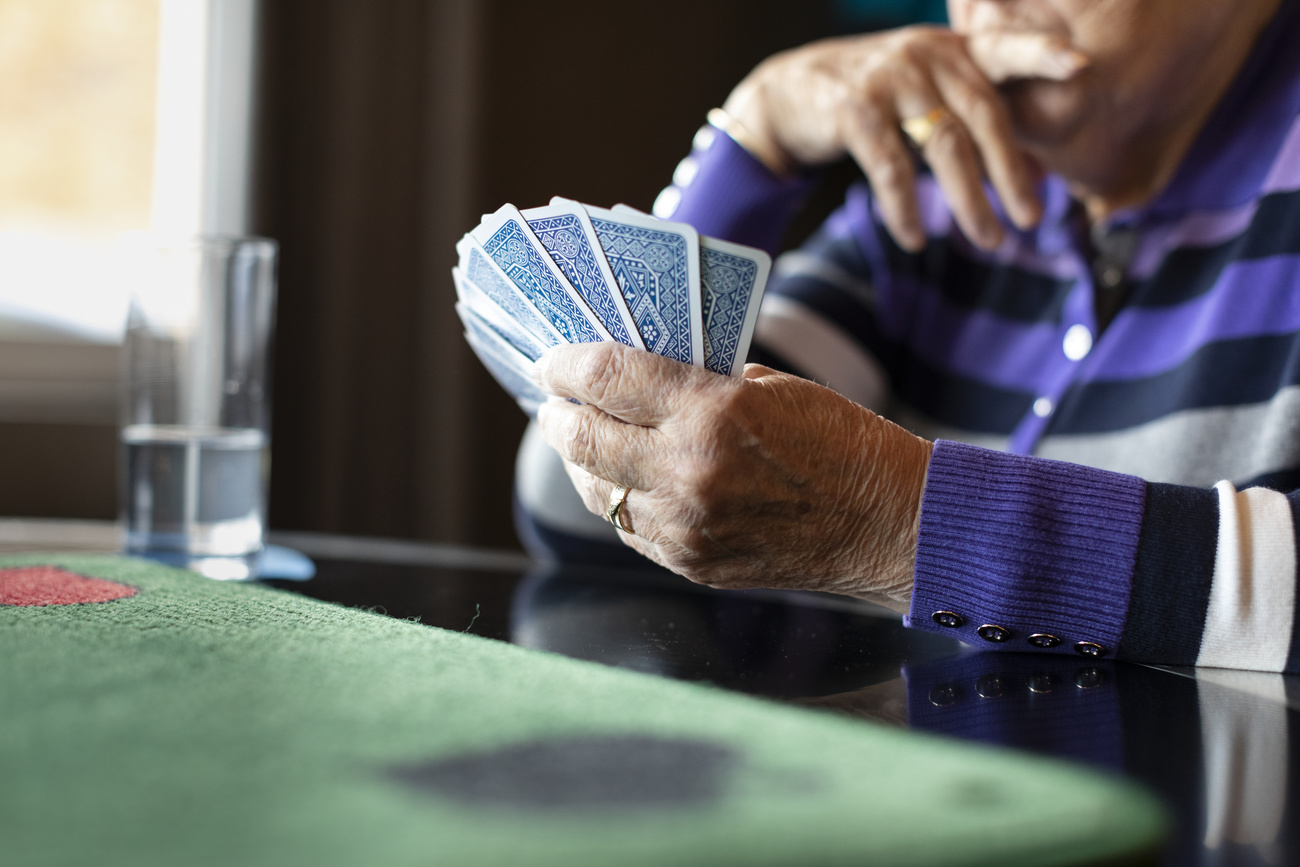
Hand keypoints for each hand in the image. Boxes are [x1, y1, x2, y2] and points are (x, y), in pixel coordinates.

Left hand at [534, 342, 932, 612]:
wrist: (887, 525)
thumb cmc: (842, 443)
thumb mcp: (771, 387)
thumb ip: (698, 382)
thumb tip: (638, 377)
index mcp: (712, 413)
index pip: (608, 378)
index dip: (566, 364)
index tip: (549, 360)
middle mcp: (688, 472)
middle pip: (583, 439)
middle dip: (557, 414)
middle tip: (551, 400)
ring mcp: (685, 527)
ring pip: (595, 491)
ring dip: (581, 461)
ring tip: (581, 438)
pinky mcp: (691, 563)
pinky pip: (627, 528)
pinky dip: (616, 499)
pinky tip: (622, 480)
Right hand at [721, 27, 1087, 250]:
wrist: (788, 94)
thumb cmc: (872, 99)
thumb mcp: (925, 92)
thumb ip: (972, 119)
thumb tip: (1033, 176)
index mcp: (951, 49)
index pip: (1004, 48)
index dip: (1042, 53)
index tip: (1082, 66)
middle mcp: (925, 56)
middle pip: (983, 116)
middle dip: (1010, 171)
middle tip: (1031, 218)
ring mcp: (889, 81)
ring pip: (943, 146)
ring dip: (969, 201)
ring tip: (988, 241)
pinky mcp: (854, 111)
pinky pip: (891, 169)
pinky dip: (905, 209)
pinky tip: (915, 239)